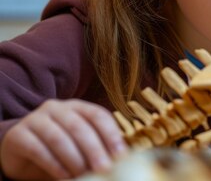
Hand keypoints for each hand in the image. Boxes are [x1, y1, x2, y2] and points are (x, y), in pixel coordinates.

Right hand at [0, 99, 126, 179]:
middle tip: (104, 169)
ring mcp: (35, 119)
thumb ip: (98, 149)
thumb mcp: (80, 146)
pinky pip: (38, 149)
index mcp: (77, 107)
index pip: (98, 115)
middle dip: (94, 149)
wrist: (21, 153)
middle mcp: (56, 108)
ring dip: (74, 159)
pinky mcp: (18, 135)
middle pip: (79, 127)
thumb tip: (121, 162)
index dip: (111, 134)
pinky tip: (64, 176)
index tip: (121, 155)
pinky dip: (54, 164)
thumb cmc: (58, 150)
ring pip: (58, 138)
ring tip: (83, 175)